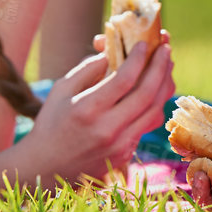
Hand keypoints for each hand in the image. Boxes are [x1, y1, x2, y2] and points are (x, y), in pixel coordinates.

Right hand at [21, 32, 173, 184]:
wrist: (45, 168)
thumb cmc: (51, 123)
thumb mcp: (61, 90)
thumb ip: (88, 69)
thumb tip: (113, 52)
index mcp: (88, 110)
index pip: (124, 79)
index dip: (138, 58)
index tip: (145, 43)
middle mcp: (107, 129)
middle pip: (147, 94)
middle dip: (160, 67)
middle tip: (165, 49)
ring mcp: (119, 145)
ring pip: (155, 111)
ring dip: (165, 85)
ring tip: (166, 66)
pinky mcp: (125, 154)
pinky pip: (148, 125)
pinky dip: (156, 104)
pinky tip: (157, 89)